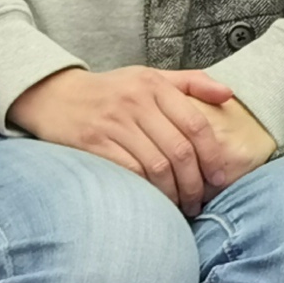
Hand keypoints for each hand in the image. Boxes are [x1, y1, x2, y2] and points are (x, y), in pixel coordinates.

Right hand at [10, 64, 256, 209]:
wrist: (54, 95)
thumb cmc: (112, 90)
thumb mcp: (150, 76)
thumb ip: (192, 82)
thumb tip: (229, 94)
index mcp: (155, 85)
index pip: (196, 124)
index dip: (212, 155)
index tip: (219, 178)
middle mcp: (137, 102)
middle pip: (179, 150)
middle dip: (195, 182)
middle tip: (199, 201)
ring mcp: (114, 123)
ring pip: (158, 166)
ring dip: (174, 192)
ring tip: (181, 206)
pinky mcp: (94, 143)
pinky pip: (131, 172)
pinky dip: (148, 190)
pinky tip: (155, 201)